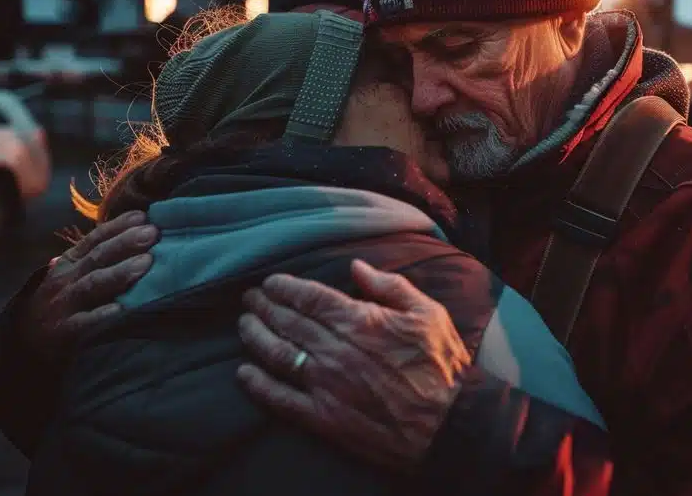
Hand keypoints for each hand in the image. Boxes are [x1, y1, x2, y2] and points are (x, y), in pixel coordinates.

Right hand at [23, 210, 157, 358]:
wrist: (24, 343)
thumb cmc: (57, 304)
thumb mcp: (70, 276)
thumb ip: (93, 258)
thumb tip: (131, 235)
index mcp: (69, 263)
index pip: (94, 239)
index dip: (117, 226)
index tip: (143, 216)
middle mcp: (65, 279)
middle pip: (97, 257)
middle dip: (125, 243)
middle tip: (153, 232)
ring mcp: (63, 305)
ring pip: (92, 285)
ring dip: (119, 272)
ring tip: (146, 262)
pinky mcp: (63, 332)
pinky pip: (83, 322)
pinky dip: (100, 315)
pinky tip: (120, 309)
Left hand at [237, 259, 470, 470]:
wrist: (448, 424)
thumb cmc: (441, 366)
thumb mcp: (428, 313)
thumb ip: (390, 286)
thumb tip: (356, 267)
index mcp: (359, 321)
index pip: (308, 297)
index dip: (284, 287)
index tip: (270, 283)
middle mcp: (335, 350)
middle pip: (286, 321)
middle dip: (264, 307)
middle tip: (250, 299)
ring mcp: (326, 385)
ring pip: (276, 354)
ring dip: (255, 337)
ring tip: (245, 325)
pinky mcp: (323, 417)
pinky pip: (280, 398)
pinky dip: (257, 385)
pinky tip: (244, 374)